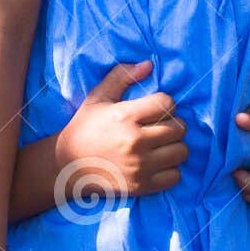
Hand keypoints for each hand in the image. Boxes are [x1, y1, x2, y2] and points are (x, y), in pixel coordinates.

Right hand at [54, 61, 187, 200]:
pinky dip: (171, 169)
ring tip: (162, 144)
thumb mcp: (98, 97)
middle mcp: (135, 141)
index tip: (155, 108)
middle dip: (174, 124)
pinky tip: (158, 163)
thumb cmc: (85, 127)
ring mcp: (140, 166)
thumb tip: (149, 64)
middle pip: (178, 128)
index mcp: (125, 116)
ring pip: (181, 152)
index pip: (166, 103)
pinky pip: (175, 176)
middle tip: (162, 126)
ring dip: (175, 146)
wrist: (68, 165)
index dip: (165, 103)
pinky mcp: (142, 186)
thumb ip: (122, 77)